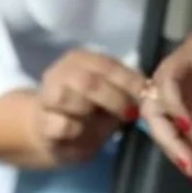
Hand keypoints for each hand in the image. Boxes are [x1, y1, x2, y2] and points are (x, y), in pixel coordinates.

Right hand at [31, 48, 145, 163]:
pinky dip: (77, 130)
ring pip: (67, 98)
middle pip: (88, 81)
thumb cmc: (86, 112)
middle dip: (114, 99)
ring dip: (90, 111)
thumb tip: (149, 94)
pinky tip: (81, 133)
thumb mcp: (108, 97)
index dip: (129, 81)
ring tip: (101, 121)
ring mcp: (47, 95)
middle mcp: (61, 72)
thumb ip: (125, 92)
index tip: (147, 96)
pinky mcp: (42, 122)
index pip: (107, 65)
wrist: (50, 132)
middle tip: (129, 114)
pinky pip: (62, 125)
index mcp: (81, 60)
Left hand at [141, 0, 191, 186]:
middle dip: (180, 156)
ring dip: (171, 140)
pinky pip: (165, 85)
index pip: (185, 135)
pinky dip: (173, 106)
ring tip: (191, 161)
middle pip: (163, 127)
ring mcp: (176, 72)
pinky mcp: (181, 58)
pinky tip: (189, 126)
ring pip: (156, 111)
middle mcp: (178, 87)